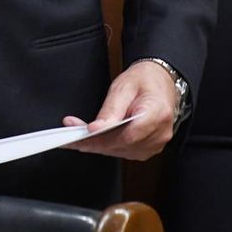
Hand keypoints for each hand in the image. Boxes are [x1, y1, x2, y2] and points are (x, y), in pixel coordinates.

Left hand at [61, 59, 176, 160]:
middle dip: (95, 142)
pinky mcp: (149, 148)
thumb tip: (97, 129)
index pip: (129, 134)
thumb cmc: (144, 80)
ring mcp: (156, 143)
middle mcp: (160, 132)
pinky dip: (108, 146)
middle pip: (123, 145)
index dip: (105, 137)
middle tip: (72, 135)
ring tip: (78, 135)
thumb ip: (111, 109)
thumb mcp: (124, 86)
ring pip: (122, 152)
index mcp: (158, 113)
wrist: (160, 81)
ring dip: (99, 145)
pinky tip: (94, 138)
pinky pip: (125, 151)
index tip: (86, 133)